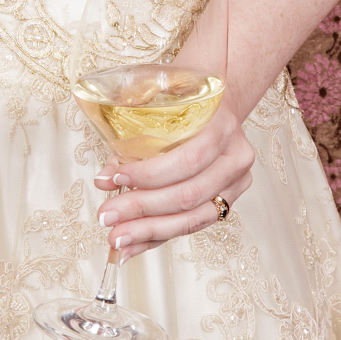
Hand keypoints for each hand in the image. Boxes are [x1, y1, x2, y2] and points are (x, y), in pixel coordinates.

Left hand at [92, 91, 254, 259]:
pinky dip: (158, 238)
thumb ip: (132, 135)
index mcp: (224, 126)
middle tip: (106, 217)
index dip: (150, 174)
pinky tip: (133, 247)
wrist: (219, 94)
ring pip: (193, 218)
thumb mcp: (160, 96)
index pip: (188, 159)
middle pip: (188, 194)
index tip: (115, 179)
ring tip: (116, 239)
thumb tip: (104, 179)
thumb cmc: (185, 91)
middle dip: (142, 209)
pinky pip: (190, 225)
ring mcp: (235, 183)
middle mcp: (236, 158)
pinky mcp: (226, 201)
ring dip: (149, 231)